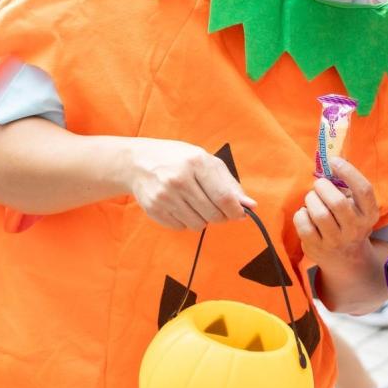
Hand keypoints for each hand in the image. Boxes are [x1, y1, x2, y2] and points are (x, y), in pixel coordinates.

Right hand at [126, 139, 256, 230]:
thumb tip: (251, 206)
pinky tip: (180, 206)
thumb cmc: (178, 159)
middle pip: (213, 215)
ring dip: (202, 218)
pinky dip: (186, 221)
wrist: (137, 162)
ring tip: (195, 203)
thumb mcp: (205, 161)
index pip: (223, 197)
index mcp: (196, 163)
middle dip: (220, 216)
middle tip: (216, 207)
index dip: (236, 211)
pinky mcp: (154, 209)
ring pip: (198, 224)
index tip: (240, 214)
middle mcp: (179, 180)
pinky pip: (181, 227)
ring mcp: (164, 196)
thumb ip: (229, 184)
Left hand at [294, 157, 378, 266]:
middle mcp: (356, 229)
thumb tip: (329, 159)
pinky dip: (301, 214)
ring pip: (319, 213)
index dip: (348, 172)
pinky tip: (306, 214)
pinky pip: (303, 224)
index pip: (364, 190)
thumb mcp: (357, 207)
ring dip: (311, 199)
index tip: (334, 161)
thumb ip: (347, 187)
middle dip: (322, 187)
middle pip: (337, 202)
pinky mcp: (317, 248)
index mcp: (369, 214)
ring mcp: (336, 241)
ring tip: (312, 199)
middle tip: (319, 185)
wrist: (346, 259)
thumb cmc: (348, 221)